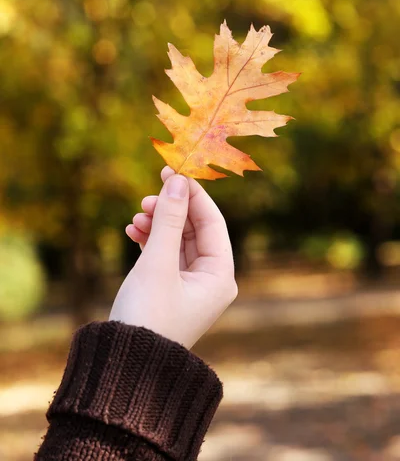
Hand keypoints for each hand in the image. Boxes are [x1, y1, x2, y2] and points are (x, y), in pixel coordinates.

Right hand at [109, 166, 237, 348]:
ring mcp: (190, 285)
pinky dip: (151, 240)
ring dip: (158, 224)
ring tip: (136, 217)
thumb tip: (177, 180)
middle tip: (147, 196)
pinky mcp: (170, 289)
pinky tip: (133, 230)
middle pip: (194, 229)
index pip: (212, 222)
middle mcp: (210, 280)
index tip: (171, 171)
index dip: (193, 194)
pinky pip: (165, 255)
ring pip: (177, 240)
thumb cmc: (147, 317)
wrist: (124, 367)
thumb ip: (168, 219)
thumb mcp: (157, 263)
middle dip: (171, 209)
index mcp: (220, 275)